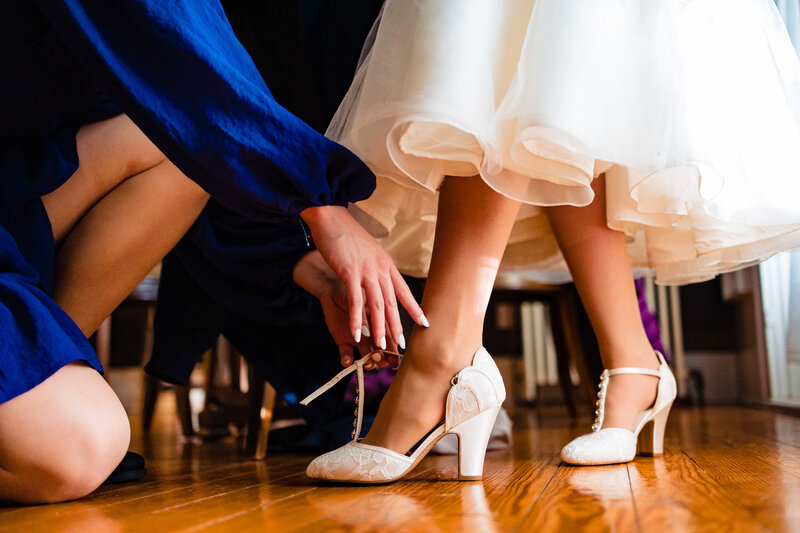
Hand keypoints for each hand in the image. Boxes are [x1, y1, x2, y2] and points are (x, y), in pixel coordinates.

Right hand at [300, 206, 427, 348]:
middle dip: (398, 325)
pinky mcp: (349, 272)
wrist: (331, 218)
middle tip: (402, 345)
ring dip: (379, 327)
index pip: (404, 290)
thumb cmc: (347, 235)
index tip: (425, 323)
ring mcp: (366, 270)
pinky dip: (357, 320)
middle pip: (392, 302)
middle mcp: (380, 268)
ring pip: (377, 304)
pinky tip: (358, 333)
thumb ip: (375, 267)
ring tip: (382, 345)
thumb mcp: (368, 251)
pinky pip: (355, 301)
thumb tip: (380, 280)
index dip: (414, 308)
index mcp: (386, 264)